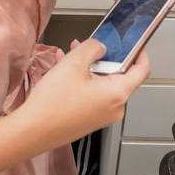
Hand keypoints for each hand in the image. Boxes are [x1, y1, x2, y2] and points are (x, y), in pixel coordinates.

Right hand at [18, 39, 149, 146]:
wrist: (32, 130)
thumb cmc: (52, 105)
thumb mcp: (74, 63)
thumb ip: (93, 47)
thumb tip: (101, 46)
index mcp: (117, 94)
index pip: (142, 69)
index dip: (139, 52)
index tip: (134, 43)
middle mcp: (114, 108)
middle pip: (118, 75)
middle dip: (102, 57)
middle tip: (90, 46)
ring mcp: (102, 115)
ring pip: (102, 83)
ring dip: (88, 67)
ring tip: (70, 56)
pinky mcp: (90, 119)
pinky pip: (92, 94)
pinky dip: (82, 80)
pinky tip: (64, 70)